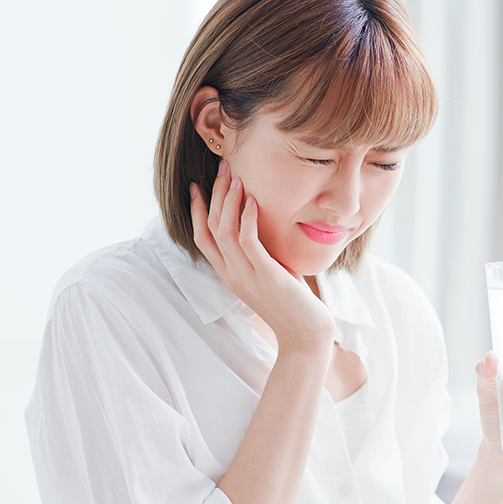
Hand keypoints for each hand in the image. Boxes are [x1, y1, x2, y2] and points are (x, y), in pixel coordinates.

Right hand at [189, 161, 335, 354]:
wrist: (306, 334)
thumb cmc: (293, 302)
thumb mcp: (270, 272)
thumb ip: (261, 253)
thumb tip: (265, 225)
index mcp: (229, 274)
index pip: (202, 238)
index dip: (197, 211)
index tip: (197, 185)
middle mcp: (231, 274)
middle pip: (210, 228)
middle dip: (213, 195)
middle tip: (222, 169)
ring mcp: (246, 276)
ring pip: (224, 231)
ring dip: (228, 201)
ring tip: (236, 177)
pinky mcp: (265, 276)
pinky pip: (248, 242)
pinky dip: (247, 218)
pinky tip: (253, 200)